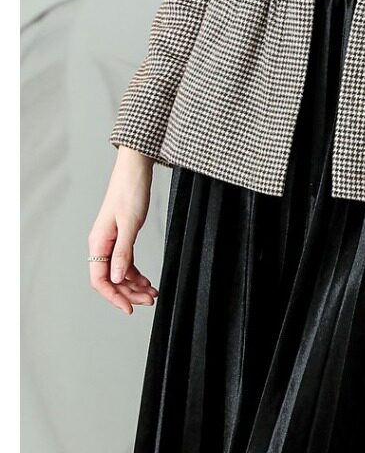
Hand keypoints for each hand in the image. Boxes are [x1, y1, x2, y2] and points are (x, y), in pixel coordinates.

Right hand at [87, 147, 158, 314]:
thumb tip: (118, 279)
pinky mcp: (122, 236)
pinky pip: (126, 262)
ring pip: (120, 272)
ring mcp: (111, 241)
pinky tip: (147, 279)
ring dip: (134, 285)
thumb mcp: (130, 223)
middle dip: (129, 293)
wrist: (135, 170)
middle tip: (150, 300)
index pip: (100, 280)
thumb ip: (123, 252)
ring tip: (153, 292)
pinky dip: (136, 273)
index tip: (129, 308)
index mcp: (98, 243)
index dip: (114, 297)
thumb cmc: (130, 191)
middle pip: (111, 279)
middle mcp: (102, 245)